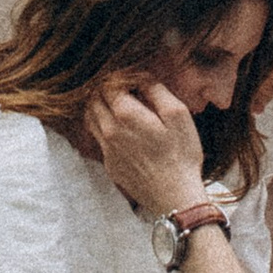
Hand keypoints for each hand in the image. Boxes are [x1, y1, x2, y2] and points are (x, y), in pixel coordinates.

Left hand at [89, 74, 205, 219]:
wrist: (175, 196)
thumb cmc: (181, 154)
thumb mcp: (177, 114)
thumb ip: (155, 90)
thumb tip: (141, 76)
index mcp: (125, 114)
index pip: (108, 84)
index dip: (119, 76)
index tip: (132, 77)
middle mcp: (109, 130)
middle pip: (93, 99)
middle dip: (105, 89)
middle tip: (123, 87)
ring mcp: (107, 149)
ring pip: (90, 118)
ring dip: (99, 106)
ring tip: (118, 104)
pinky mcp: (109, 164)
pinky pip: (97, 138)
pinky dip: (103, 126)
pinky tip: (121, 128)